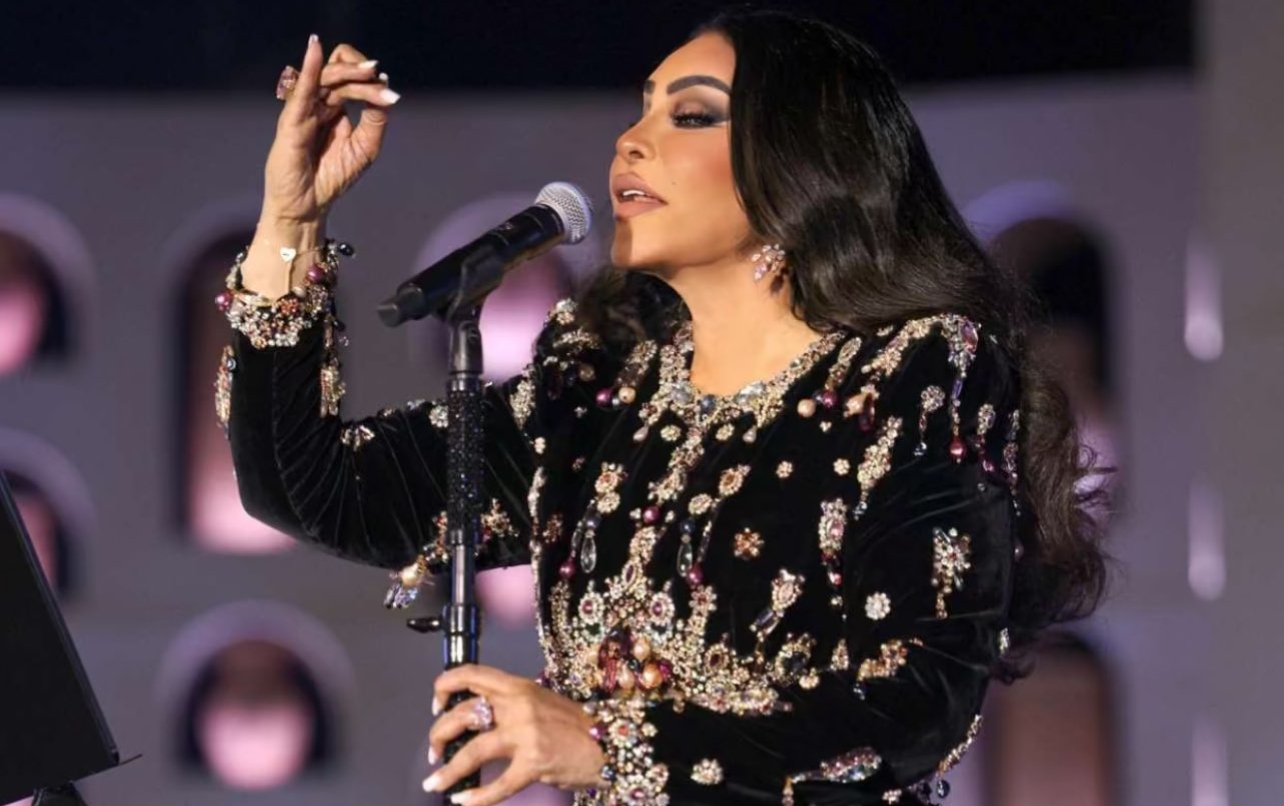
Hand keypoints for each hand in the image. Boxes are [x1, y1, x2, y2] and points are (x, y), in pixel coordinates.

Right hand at [263, 35, 398, 223]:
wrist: (309, 206)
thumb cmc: (333, 177)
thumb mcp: (365, 147)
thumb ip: (375, 120)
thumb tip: (387, 92)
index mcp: (333, 108)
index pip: (349, 79)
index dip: (368, 79)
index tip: (389, 92)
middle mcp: (317, 104)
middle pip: (339, 74)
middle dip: (362, 74)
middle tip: (379, 76)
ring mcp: (303, 110)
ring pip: (326, 79)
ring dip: (350, 73)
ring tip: (371, 73)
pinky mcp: (291, 120)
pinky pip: (301, 89)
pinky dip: (309, 67)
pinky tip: (315, 47)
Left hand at [424, 664, 607, 805]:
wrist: (610, 742)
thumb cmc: (574, 724)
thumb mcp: (540, 701)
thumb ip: (510, 705)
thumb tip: (476, 719)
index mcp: (518, 687)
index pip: (470, 674)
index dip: (445, 687)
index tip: (437, 706)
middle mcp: (518, 705)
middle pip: (463, 715)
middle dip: (438, 735)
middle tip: (434, 752)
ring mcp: (526, 735)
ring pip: (473, 751)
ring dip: (448, 770)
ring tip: (434, 783)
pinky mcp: (534, 763)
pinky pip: (499, 784)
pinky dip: (477, 797)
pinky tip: (464, 802)